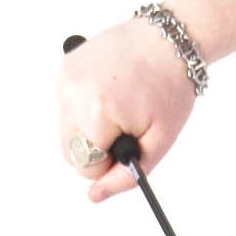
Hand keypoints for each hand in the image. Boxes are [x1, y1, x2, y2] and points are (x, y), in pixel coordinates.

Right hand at [58, 16, 199, 202]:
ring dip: (92, 127)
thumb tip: (94, 197)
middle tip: (128, 124)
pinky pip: (68, 106)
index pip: (86, 166)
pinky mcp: (64, 68)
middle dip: (99, 146)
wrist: (170, 39)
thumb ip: (126, 175)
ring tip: (122, 103)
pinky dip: (86, 106)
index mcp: (95, 111)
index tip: (132, 139)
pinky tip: (111, 90)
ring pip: (68, 130)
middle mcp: (72, 93)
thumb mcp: (160, 139)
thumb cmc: (171, 86)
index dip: (112, 159)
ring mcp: (65, 78)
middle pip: (70, 151)